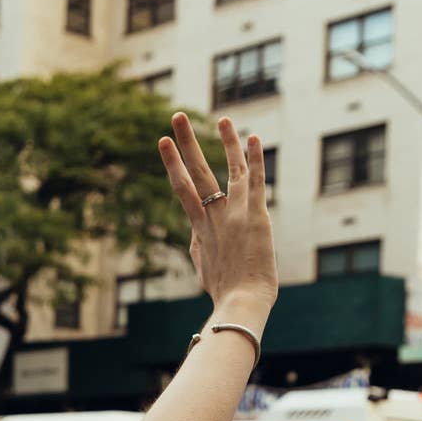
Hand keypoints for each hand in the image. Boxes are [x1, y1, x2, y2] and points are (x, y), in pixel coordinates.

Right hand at [159, 113, 277, 321]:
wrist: (239, 303)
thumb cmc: (226, 295)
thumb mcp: (204, 271)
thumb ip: (199, 250)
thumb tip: (194, 241)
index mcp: (200, 229)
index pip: (185, 191)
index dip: (174, 165)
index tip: (166, 144)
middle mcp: (212, 216)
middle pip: (195, 173)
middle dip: (184, 144)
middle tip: (175, 117)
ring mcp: (233, 214)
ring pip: (227, 170)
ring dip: (224, 142)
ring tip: (221, 118)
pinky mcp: (254, 215)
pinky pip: (255, 181)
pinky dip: (254, 158)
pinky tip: (252, 137)